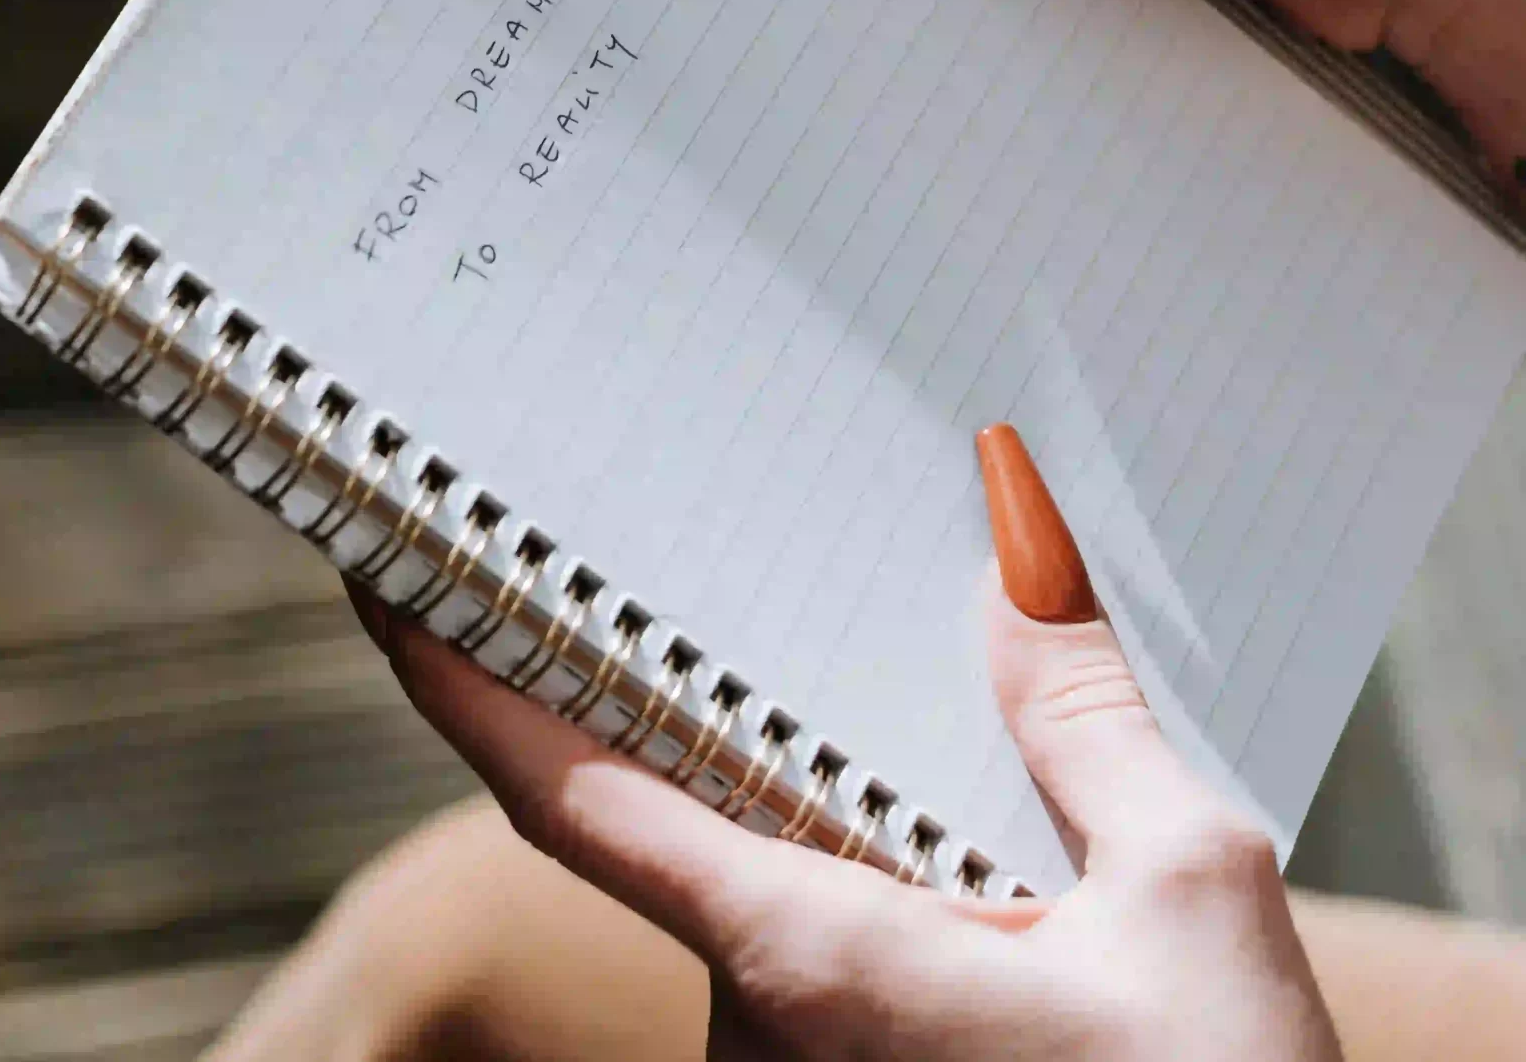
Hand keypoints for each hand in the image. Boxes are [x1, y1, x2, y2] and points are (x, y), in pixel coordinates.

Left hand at [354, 428, 1342, 1061]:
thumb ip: (1086, 725)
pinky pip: (820, 954)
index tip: (381, 573)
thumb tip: (1013, 561)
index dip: (455, 678)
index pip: (566, 796)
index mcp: (805, 963)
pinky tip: (977, 844)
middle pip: (687, 818)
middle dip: (718, 700)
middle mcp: (763, 1033)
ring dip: (825, 803)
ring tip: (937, 700)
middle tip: (743, 560)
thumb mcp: (1192, 903)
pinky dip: (866, 876)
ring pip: (769, 892)